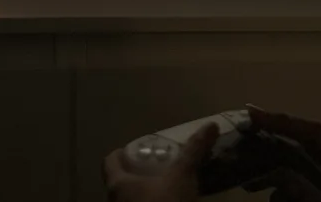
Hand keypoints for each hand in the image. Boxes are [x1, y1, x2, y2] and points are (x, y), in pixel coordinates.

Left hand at [103, 122, 218, 201]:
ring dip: (143, 192)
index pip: (109, 161)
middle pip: (119, 181)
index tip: (141, 150)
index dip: (123, 152)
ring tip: (165, 187)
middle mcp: (114, 201)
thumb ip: (193, 151)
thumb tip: (211, 125)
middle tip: (158, 167)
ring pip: (128, 199)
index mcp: (118, 184)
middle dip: (137, 173)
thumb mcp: (182, 176)